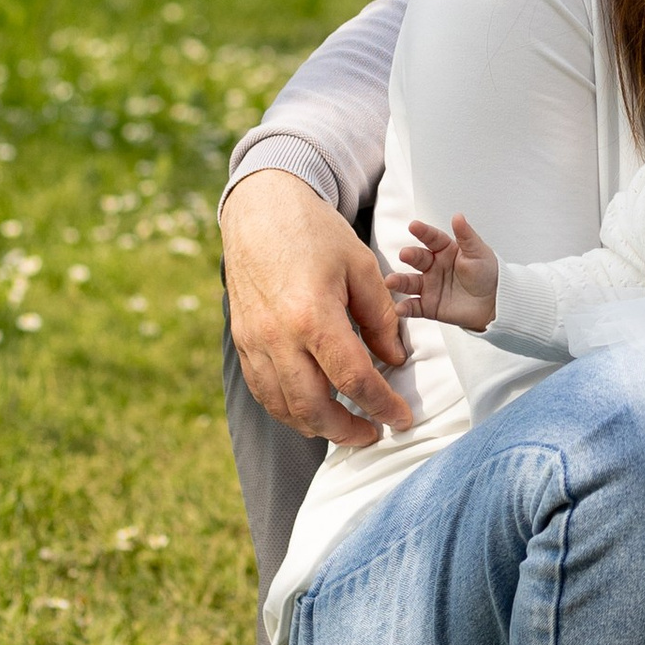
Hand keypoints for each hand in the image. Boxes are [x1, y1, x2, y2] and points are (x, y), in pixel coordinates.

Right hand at [220, 169, 412, 447]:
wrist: (260, 211)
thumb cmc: (315, 233)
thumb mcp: (361, 266)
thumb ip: (379, 317)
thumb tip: (393, 360)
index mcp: (313, 316)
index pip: (353, 379)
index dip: (381, 405)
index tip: (401, 419)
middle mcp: (278, 337)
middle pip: (314, 407)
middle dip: (348, 431)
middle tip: (374, 433)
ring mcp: (255, 343)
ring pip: (285, 407)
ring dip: (317, 427)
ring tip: (346, 427)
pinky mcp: (242, 342)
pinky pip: (264, 392)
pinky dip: (289, 410)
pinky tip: (311, 411)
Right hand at [391, 211, 500, 331]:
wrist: (496, 303)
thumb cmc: (488, 274)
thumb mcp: (479, 253)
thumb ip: (466, 236)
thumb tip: (458, 216)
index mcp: (445, 250)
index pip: (432, 238)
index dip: (423, 232)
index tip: (414, 226)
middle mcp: (433, 266)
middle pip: (418, 259)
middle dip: (409, 256)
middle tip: (405, 254)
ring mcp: (430, 286)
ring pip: (410, 282)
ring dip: (399, 281)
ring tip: (391, 281)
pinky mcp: (429, 306)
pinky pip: (414, 307)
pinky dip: (406, 308)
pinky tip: (400, 308)